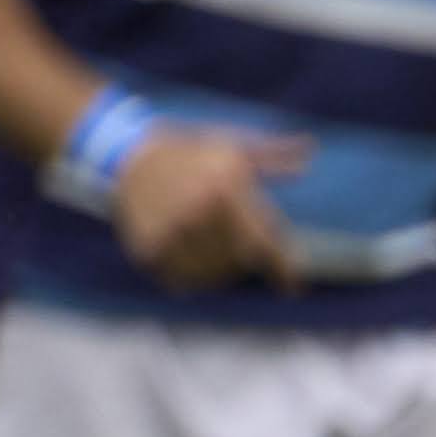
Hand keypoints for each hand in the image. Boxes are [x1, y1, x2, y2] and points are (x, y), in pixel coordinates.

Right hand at [111, 121, 308, 290]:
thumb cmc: (191, 152)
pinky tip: (189, 257)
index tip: (292, 290)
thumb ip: (274, 154)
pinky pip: (181, 279)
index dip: (282, 270)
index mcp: (226, 186)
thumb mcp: (232, 147)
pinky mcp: (147, 245)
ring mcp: (170, 228)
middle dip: (245, 260)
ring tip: (210, 247)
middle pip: (241, 261)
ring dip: (219, 269)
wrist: (126, 153)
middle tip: (238, 249)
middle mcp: (198, 209)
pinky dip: (191, 276)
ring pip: (212, 274)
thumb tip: (309, 150)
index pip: (264, 241)